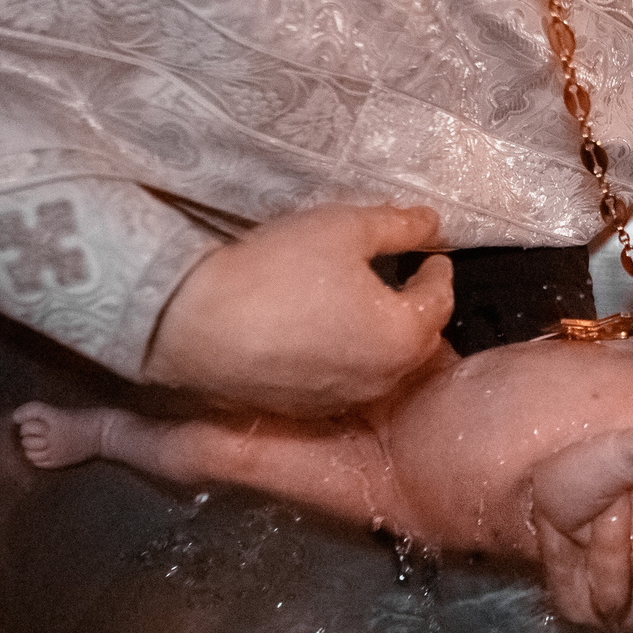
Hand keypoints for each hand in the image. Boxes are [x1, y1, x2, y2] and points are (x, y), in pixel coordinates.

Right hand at [143, 204, 452, 415]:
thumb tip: (434, 223)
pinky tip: (324, 335)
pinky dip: (343, 357)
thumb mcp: (345, 228)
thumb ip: (398, 226)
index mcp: (402, 336)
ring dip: (380, 337)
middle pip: (414, 340)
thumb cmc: (277, 270)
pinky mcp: (300, 409)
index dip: (438, 273)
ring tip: (367, 307)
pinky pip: (338, 381)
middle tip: (406, 283)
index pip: (439, 301)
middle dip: (416, 310)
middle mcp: (380, 379)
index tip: (433, 256)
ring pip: (378, 365)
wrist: (193, 324)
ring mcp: (339, 400)